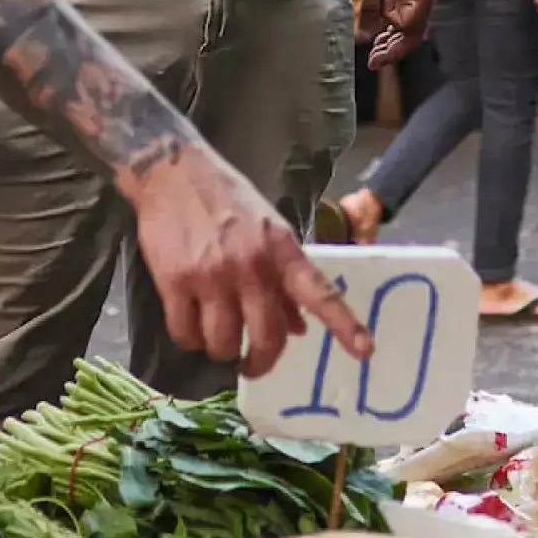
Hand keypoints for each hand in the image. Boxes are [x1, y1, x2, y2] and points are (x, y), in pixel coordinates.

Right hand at [123, 146, 370, 375]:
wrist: (173, 172)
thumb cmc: (228, 201)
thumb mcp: (268, 231)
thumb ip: (284, 279)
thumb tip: (297, 328)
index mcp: (283, 251)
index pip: (320, 293)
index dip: (344, 326)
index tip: (364, 352)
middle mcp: (252, 266)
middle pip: (265, 338)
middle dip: (259, 362)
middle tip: (251, 365)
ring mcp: (212, 275)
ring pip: (222, 343)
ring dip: (219, 348)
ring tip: (215, 334)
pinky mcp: (175, 281)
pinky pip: (185, 333)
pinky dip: (189, 338)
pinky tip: (191, 324)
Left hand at [354, 0, 436, 69]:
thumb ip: (371, 10)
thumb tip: (364, 38)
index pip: (409, 27)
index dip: (390, 32)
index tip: (374, 35)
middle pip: (412, 34)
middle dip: (393, 49)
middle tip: (373, 64)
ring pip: (408, 28)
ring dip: (391, 41)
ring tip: (374, 55)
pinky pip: (402, 18)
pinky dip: (390, 28)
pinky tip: (377, 36)